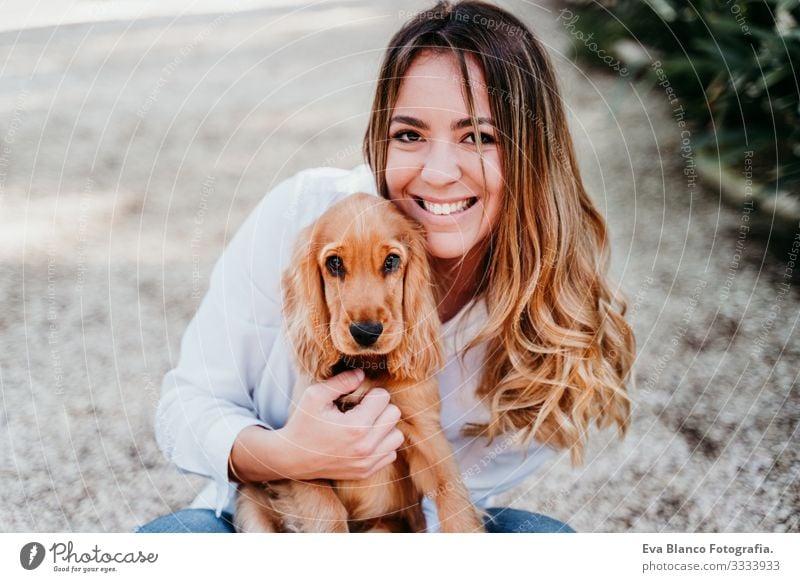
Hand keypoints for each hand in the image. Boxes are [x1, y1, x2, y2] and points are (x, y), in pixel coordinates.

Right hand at [279, 369, 404, 480]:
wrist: (291, 458)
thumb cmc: (302, 423)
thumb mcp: (315, 396)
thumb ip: (341, 381)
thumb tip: (361, 374)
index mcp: (356, 426)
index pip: (384, 397)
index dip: (370, 393)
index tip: (356, 399)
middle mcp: (366, 447)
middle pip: (394, 415)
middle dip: (380, 407)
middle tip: (362, 409)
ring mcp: (367, 462)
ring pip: (397, 436)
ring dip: (385, 427)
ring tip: (366, 424)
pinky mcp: (365, 472)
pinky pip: (391, 453)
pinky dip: (382, 445)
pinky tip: (365, 440)